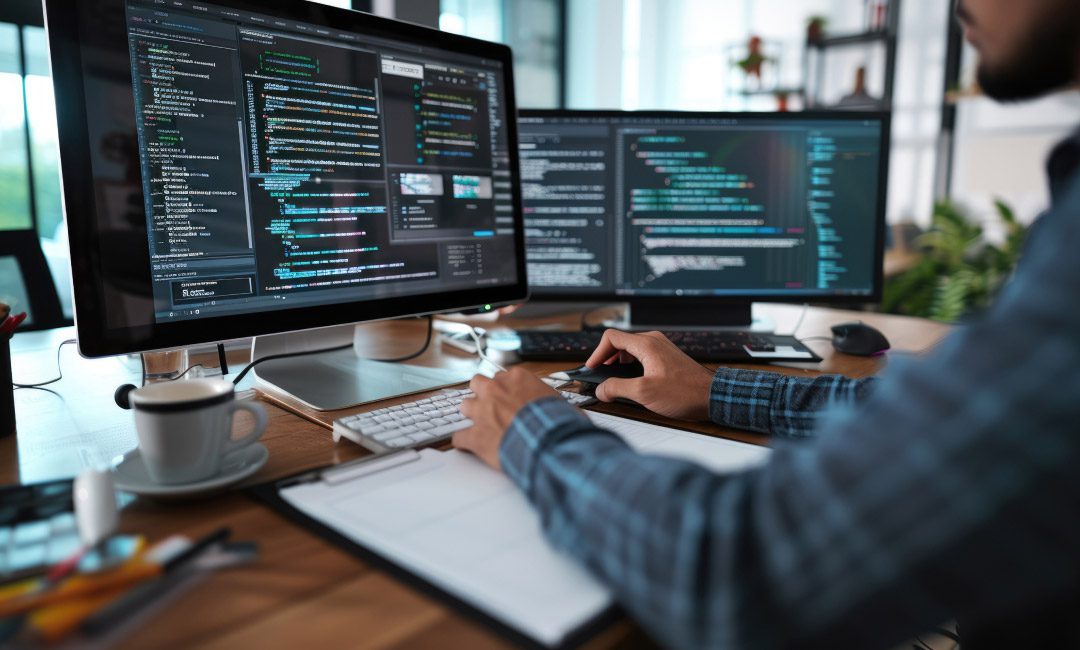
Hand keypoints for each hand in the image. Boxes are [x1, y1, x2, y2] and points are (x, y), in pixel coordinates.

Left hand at [453, 367, 558, 469]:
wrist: (546, 440)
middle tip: (489, 405)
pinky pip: (459, 436)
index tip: (509, 397)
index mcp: (516, 379)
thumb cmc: (555, 420)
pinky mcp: (475, 435)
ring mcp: (482, 412)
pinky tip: (469, 446)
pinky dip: (464, 441)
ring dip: (470, 415)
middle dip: (481, 393)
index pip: (502, 377)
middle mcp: (495, 391)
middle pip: (477, 382)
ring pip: (464, 405)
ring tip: (479, 425)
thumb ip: (548, 399)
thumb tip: (560, 407)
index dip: (505, 389)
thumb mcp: (559, 401)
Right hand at [585, 330, 713, 420]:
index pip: (611, 338)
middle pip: (620, 343)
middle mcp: (654, 341)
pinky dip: (631, 366)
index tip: (591, 368)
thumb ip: (617, 389)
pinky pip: (642, 356)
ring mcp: (661, 348)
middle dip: (606, 359)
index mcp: (646, 345)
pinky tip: (631, 381)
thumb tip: (601, 389)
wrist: (712, 397)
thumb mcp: (644, 393)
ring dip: (618, 363)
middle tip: (599, 376)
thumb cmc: (684, 393)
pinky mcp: (667, 358)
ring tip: (613, 380)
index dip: (597, 353)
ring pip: (631, 349)